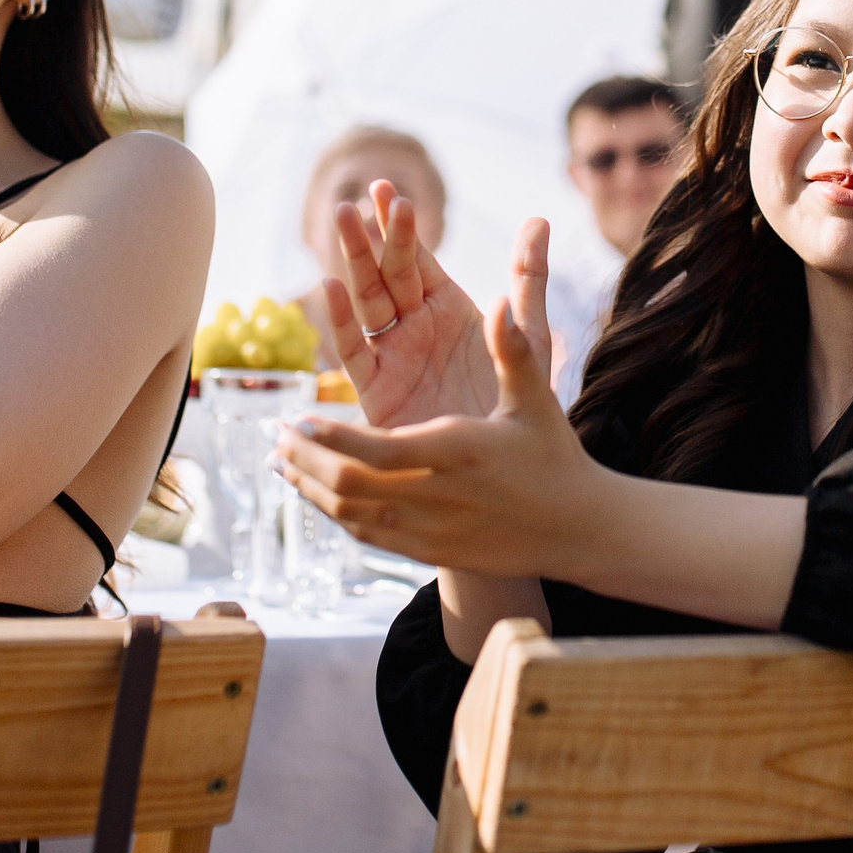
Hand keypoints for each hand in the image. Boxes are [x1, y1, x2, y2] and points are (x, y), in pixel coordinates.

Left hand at [275, 280, 604, 577]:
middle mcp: (438, 496)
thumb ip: (511, 350)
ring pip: (350, 515)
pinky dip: (333, 513)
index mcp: (459, 453)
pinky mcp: (428, 552)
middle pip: (351, 486)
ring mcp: (430, 530)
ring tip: (281, 462)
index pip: (378, 452)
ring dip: (310, 488)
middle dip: (307, 462)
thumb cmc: (554, 455)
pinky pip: (365, 536)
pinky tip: (316, 493)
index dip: (332, 440)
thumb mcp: (534, 399)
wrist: (575, 529)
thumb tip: (499, 300)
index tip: (300, 421)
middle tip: (276, 437)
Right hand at [326, 185, 551, 428]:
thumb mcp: (527, 334)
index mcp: (446, 307)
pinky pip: (355, 350)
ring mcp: (392, 355)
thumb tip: (539, 219)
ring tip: (341, 224)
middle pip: (386, 273)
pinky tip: (331, 287)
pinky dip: (341, 320)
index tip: (389, 192)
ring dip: (352, 263)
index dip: (401, 227)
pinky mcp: (376, 390)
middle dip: (371, 237)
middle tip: (358, 200)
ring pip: (365, 302)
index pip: (417, 258)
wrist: (502, 467)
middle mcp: (414, 326)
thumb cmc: (514, 401)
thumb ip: (529, 278)